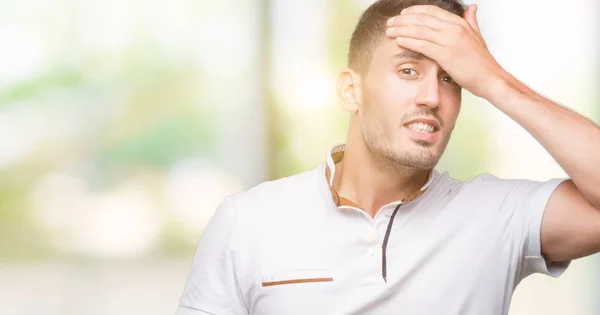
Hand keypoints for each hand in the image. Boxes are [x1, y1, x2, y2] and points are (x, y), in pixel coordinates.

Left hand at [385, 4, 505, 97]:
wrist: (490, 78)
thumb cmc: (482, 62)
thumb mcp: (477, 36)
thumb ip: (471, 21)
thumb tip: (472, 8)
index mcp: (460, 23)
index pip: (432, 11)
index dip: (415, 11)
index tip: (403, 14)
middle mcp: (455, 29)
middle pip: (422, 19)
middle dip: (403, 20)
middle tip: (390, 22)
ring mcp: (450, 41)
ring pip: (420, 31)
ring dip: (401, 29)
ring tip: (389, 31)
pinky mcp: (446, 55)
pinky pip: (423, 45)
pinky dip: (408, 41)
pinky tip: (398, 41)